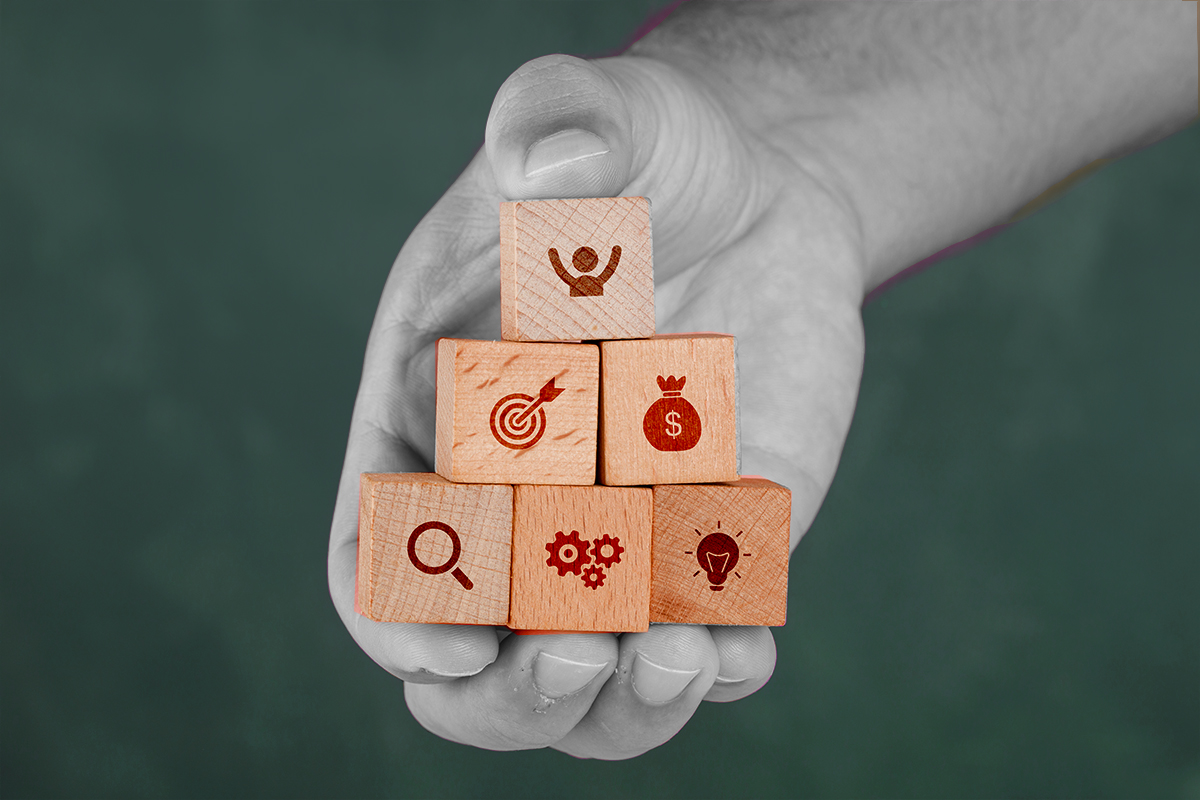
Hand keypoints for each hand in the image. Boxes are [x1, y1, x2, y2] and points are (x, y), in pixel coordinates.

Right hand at [327, 51, 866, 758]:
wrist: (756, 192)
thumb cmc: (647, 153)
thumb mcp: (603, 120)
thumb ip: (557, 123)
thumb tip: (548, 167)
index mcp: (433, 416)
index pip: (375, 552)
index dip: (398, 616)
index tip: (460, 643)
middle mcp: (512, 497)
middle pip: (470, 660)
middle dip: (512, 695)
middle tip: (585, 656)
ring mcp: (613, 532)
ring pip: (585, 680)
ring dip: (624, 706)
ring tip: (687, 656)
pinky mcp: (708, 542)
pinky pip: (699, 643)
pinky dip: (719, 669)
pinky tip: (746, 647)